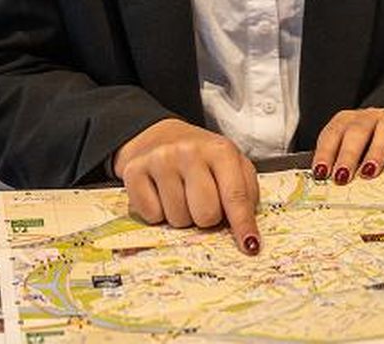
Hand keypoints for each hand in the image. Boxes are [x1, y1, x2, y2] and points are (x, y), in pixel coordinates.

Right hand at [112, 118, 260, 254]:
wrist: (163, 138)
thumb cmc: (203, 160)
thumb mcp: (232, 167)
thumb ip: (244, 195)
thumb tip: (248, 236)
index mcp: (220, 150)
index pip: (235, 195)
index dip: (242, 224)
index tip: (250, 246)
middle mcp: (189, 151)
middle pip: (206, 214)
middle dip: (207, 218)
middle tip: (202, 203)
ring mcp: (160, 160)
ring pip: (178, 219)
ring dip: (182, 216)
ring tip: (181, 195)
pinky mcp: (134, 171)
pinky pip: (152, 217)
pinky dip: (158, 214)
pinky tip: (161, 194)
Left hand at [311, 107, 383, 184]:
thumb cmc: (374, 147)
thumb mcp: (357, 153)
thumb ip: (343, 164)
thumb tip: (327, 186)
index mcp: (350, 121)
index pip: (334, 132)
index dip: (326, 151)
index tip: (321, 172)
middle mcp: (371, 116)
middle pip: (358, 129)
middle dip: (348, 154)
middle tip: (343, 177)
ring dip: (376, 150)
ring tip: (369, 171)